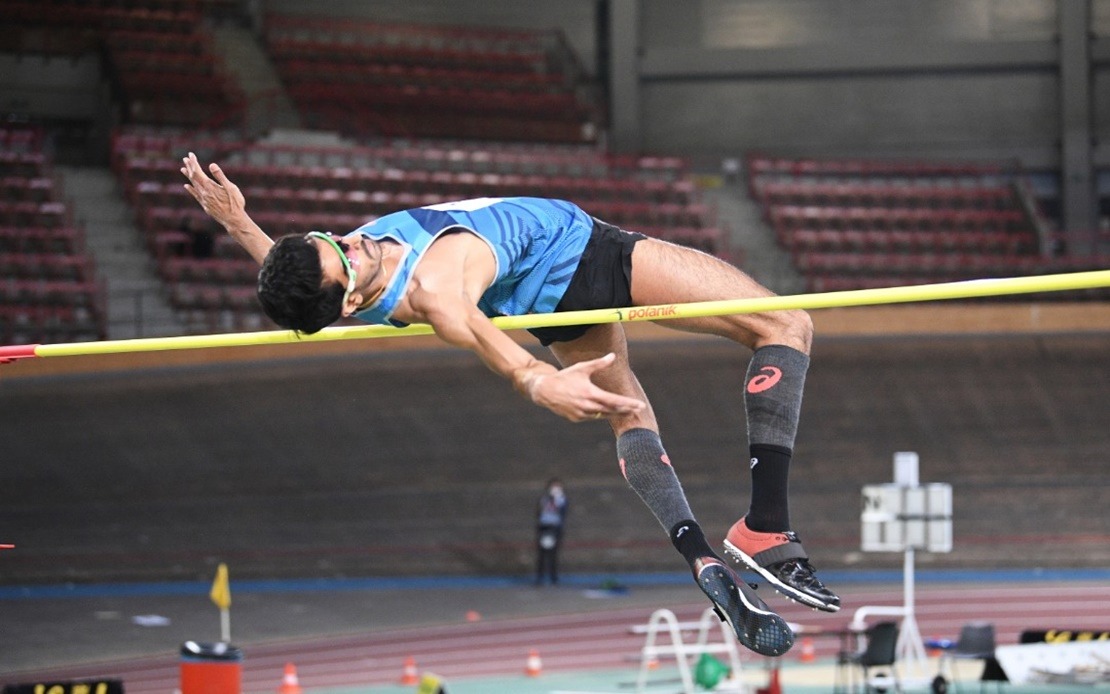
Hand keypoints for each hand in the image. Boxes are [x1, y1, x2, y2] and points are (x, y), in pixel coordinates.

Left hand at [180, 152, 246, 229]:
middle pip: (193, 177)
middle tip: (185, 159)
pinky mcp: (205, 205)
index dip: (193, 163)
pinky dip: (190, 189)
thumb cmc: (235, 203)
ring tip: (183, 169)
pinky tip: (186, 186)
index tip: (190, 155)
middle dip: (190, 167)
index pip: (197, 172)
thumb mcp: (231, 188)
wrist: (233, 220)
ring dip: (188, 176)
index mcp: (209, 187)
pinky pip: (195, 195)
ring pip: (193, 185)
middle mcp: (204, 193)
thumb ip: (220, 176)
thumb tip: (211, 165)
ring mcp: (203, 200)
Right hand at [527, 353, 644, 421]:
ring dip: (614, 413)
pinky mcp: (576, 419)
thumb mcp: (582, 368)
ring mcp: (581, 414)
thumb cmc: (565, 376)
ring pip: (602, 415)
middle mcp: (587, 406)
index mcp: (590, 393)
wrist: (544, 390)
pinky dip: (599, 414)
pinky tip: (606, 410)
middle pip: (611, 410)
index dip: (628, 403)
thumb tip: (612, 356)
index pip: (614, 401)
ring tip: (627, 411)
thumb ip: (599, 363)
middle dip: (626, 410)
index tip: (639, 405)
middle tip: (638, 410)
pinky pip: (592, 417)